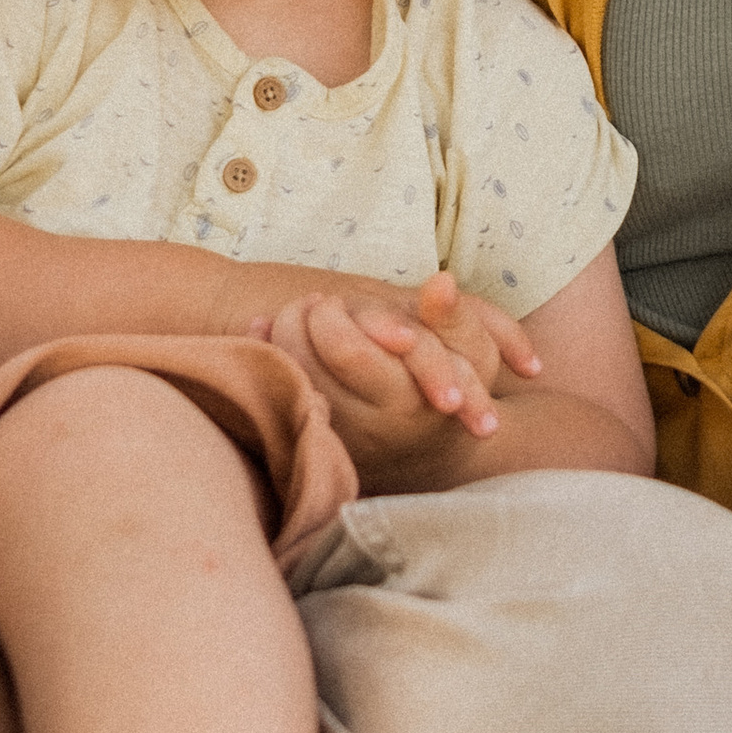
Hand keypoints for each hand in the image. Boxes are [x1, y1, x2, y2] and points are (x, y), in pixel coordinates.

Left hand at [263, 282, 527, 494]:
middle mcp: (361, 427)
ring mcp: (333, 437)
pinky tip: (267, 330)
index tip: (336, 301)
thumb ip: (452, 317)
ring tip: (304, 318)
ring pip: (281, 375)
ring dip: (281, 333)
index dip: (332, 313)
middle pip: (301, 359)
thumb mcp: (469, 355)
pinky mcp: (309, 440)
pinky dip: (262, 354)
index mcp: (403, 403)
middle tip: (317, 305)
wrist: (428, 451)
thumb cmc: (450, 390)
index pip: (345, 350)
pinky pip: (268, 392)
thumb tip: (442, 280)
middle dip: (300, 317)